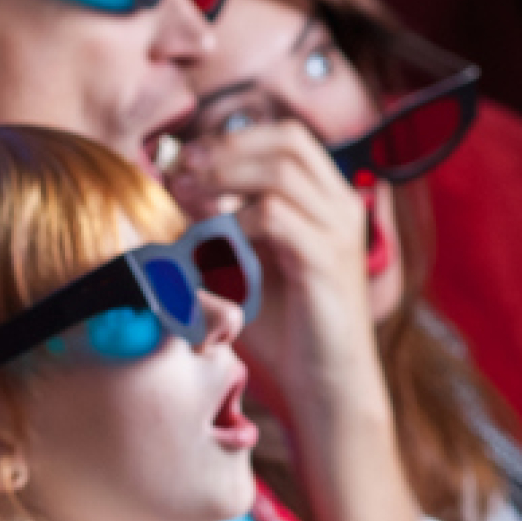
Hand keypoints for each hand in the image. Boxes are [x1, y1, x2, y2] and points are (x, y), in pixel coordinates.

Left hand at [169, 120, 383, 416]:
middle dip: (227, 147)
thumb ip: (218, 224)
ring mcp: (338, 231)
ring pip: (280, 171)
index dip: (233, 137)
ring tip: (187, 195)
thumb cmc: (283, 326)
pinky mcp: (325, 260)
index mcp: (328, 200)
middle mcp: (342, 206)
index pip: (287, 137)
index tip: (185, 157)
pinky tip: (211, 240)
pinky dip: (234, 219)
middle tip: (182, 166)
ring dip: (224, 176)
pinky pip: (275, 217)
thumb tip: (179, 183)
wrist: (325, 383)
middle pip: (288, 140)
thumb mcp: (244, 264)